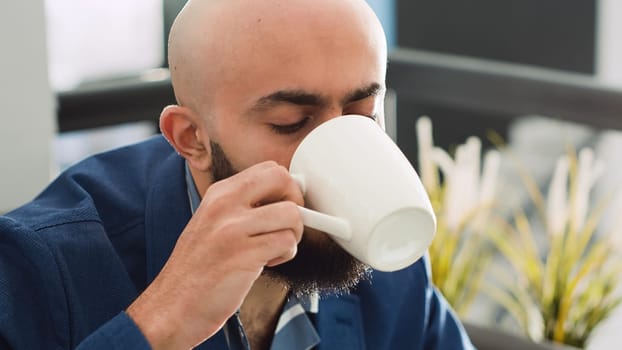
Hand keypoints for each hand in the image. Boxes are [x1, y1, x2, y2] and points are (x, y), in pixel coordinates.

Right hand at [126, 161, 303, 348]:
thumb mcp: (212, 224)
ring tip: (273, 249)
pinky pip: (287, 242)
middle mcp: (224, 205)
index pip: (268, 169)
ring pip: (292, 213)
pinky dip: (286, 255)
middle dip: (295, 201)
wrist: (170, 308)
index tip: (282, 207)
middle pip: (281, 178)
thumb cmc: (195, 272)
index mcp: (218, 194)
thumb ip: (243, 207)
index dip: (285, 187)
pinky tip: (267, 263)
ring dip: (292, 235)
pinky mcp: (243, 255)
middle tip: (286, 225)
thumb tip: (284, 198)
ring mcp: (232, 228)